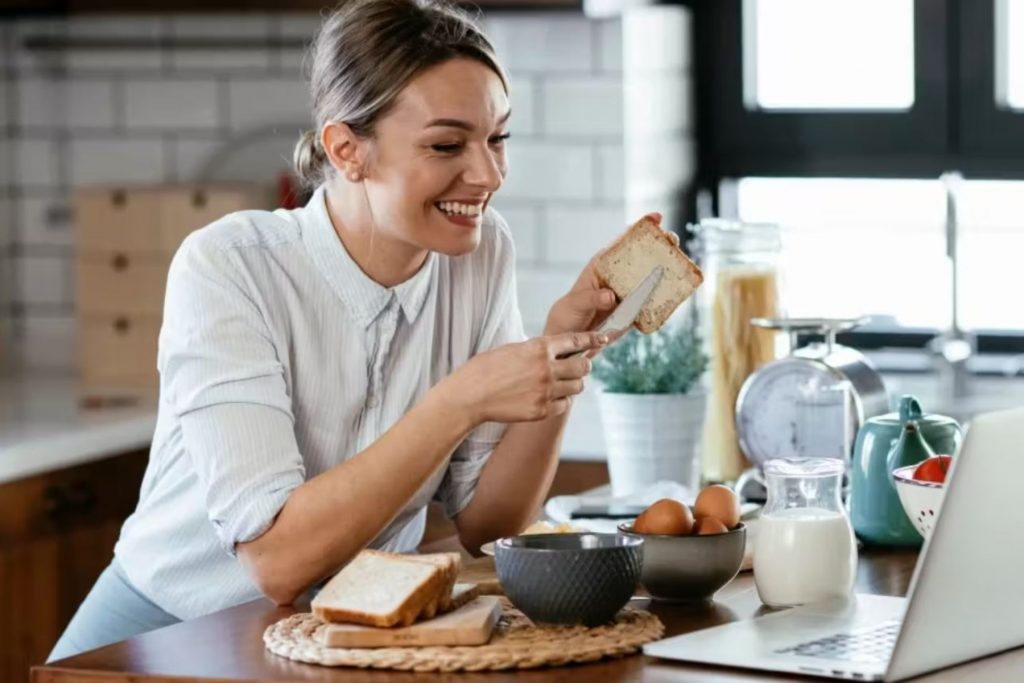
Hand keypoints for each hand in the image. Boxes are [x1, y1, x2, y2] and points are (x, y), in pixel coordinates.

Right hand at [446, 332, 608, 424]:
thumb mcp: (512, 349)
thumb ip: (536, 350)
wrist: (469, 396)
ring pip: (577, 387)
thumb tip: (556, 350)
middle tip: (576, 367)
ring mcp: (545, 391)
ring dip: (572, 384)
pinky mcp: (541, 410)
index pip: (576, 341)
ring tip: (558, 383)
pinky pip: (564, 405)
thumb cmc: (485, 369)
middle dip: (582, 365)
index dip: (592, 339)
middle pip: (583, 366)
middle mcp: (546, 368)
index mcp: (538, 348)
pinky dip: (560, 401)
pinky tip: (546, 398)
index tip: (603, 339)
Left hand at [545, 212, 670, 344]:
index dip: (640, 227)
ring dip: (668, 271)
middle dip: (661, 246)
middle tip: (672, 241)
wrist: (571, 339)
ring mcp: (629, 292)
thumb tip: (611, 296)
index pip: (623, 242)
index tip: (656, 217)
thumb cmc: (569, 313)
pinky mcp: (636, 311)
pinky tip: (677, 294)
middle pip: (643, 256)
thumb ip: (591, 298)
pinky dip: (665, 298)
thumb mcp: (576, 303)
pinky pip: (653, 303)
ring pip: (652, 277)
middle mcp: (619, 275)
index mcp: (603, 265)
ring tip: (682, 265)